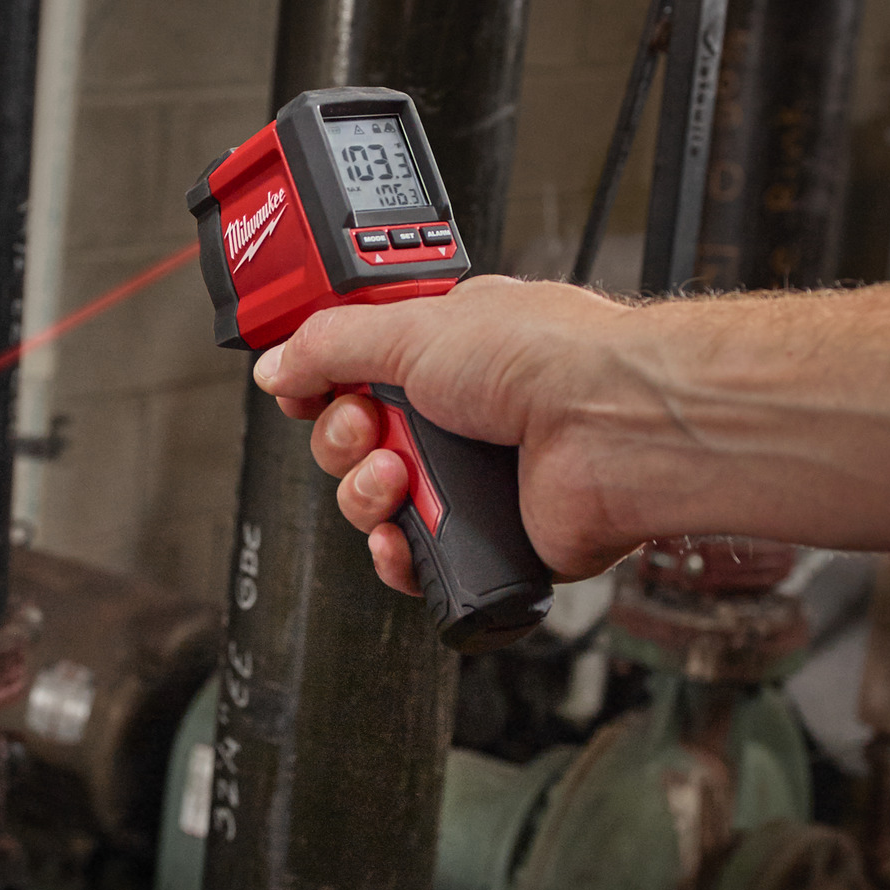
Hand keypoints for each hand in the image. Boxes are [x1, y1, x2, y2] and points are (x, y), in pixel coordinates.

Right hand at [250, 274, 657, 595]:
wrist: (610, 427)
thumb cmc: (547, 358)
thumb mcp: (413, 327)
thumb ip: (331, 346)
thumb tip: (278, 363)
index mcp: (447, 350)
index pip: (360, 372)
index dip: (323, 386)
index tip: (303, 391)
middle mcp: (463, 413)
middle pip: (356, 443)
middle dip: (342, 442)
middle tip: (365, 429)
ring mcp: (476, 479)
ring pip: (377, 504)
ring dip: (366, 495)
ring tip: (396, 477)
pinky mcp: (488, 539)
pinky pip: (416, 562)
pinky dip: (397, 555)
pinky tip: (403, 535)